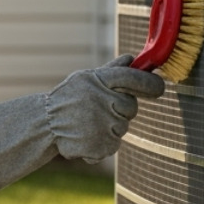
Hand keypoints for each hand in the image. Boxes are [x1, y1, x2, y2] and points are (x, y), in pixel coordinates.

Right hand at [0, 56, 163, 189]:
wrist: (44, 125)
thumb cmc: (67, 99)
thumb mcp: (85, 80)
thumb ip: (111, 71)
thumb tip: (131, 58)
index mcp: (100, 80)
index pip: (134, 78)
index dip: (150, 84)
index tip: (159, 88)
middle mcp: (103, 100)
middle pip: (130, 107)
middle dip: (120, 109)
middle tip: (98, 110)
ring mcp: (103, 124)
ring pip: (122, 128)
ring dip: (109, 128)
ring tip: (87, 124)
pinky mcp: (101, 145)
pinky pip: (112, 145)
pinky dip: (101, 145)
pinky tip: (85, 138)